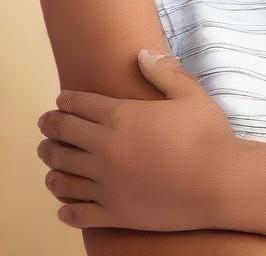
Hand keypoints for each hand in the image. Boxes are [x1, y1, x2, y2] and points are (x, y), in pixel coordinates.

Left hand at [37, 49, 235, 230]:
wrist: (218, 181)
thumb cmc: (208, 134)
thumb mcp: (190, 94)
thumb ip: (163, 72)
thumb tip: (141, 54)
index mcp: (122, 118)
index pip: (80, 106)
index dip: (66, 101)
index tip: (60, 101)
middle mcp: (105, 150)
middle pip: (63, 136)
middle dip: (50, 128)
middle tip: (46, 125)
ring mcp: (106, 184)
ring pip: (62, 175)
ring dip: (51, 165)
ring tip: (49, 160)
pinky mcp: (113, 212)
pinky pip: (77, 212)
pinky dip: (65, 208)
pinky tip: (63, 205)